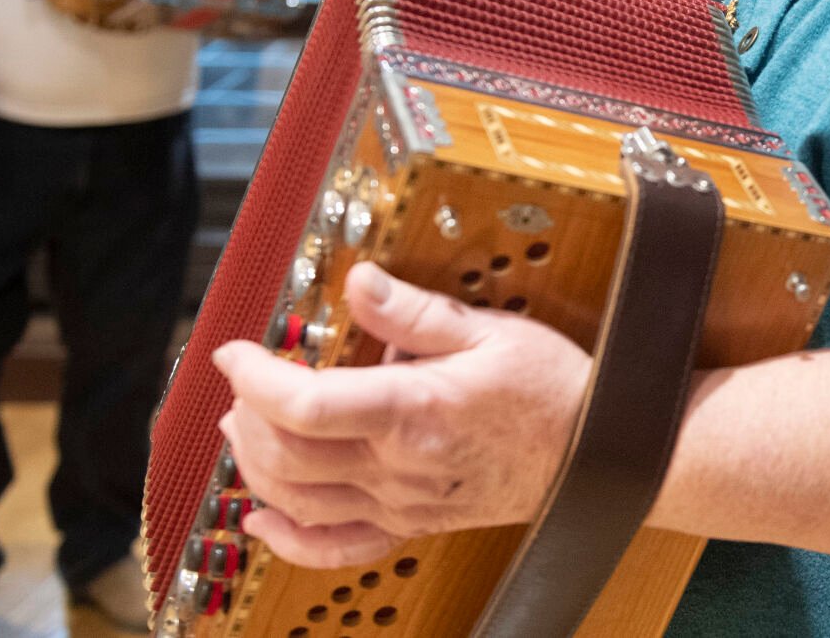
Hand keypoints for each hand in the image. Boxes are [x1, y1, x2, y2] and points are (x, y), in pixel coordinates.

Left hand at [214, 262, 590, 569]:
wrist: (596, 451)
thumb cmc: (549, 389)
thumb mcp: (487, 330)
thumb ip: (413, 311)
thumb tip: (359, 281)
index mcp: (414, 410)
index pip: (304, 404)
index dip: (254, 376)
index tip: (233, 350)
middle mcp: (400, 466)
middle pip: (288, 456)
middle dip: (248, 415)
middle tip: (244, 380)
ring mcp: (403, 503)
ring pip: (299, 501)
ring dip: (256, 465)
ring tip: (244, 426)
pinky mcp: (412, 524)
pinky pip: (337, 548)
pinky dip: (289, 540)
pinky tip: (264, 518)